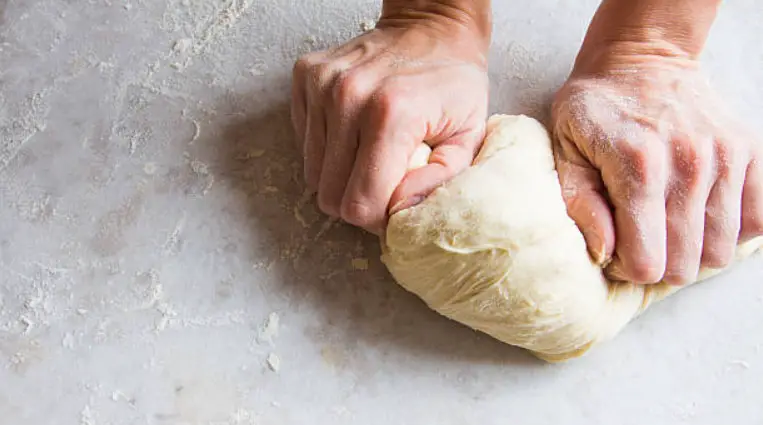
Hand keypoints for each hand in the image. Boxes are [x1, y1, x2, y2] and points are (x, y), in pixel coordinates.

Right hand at [291, 4, 489, 234]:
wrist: (432, 26)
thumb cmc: (453, 82)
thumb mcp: (468, 136)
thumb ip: (438, 182)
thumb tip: (399, 213)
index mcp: (392, 115)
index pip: (359, 204)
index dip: (376, 219)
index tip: (393, 207)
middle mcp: (348, 98)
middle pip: (330, 194)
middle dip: (357, 200)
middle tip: (383, 182)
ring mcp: (322, 85)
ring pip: (313, 173)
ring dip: (342, 174)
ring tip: (372, 152)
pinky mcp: (306, 77)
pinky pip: (304, 142)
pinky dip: (328, 148)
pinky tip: (355, 131)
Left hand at [552, 43, 762, 284]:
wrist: (640, 58)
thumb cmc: (593, 109)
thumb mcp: (564, 151)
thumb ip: (580, 205)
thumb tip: (605, 254)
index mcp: (638, 166)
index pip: (647, 262)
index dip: (626, 267)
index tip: (615, 249)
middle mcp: (689, 163)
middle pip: (685, 265)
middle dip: (657, 263)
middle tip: (638, 237)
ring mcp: (725, 156)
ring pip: (720, 251)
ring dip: (691, 249)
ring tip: (665, 224)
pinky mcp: (748, 150)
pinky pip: (756, 221)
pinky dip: (728, 229)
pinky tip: (697, 213)